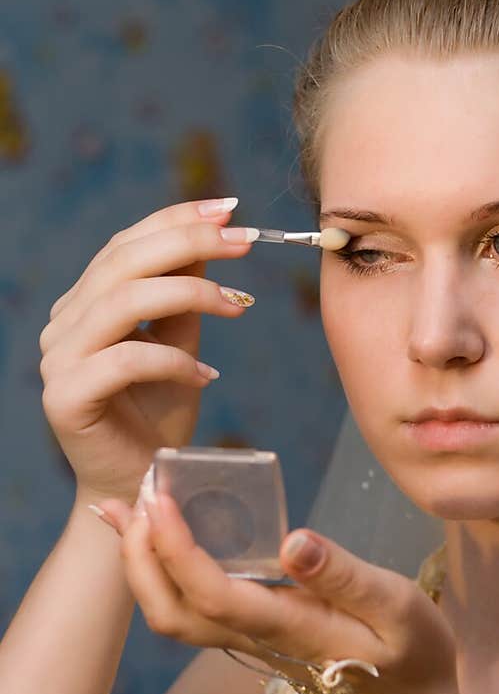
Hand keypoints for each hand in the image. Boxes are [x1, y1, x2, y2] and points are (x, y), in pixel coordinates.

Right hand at [39, 197, 257, 506]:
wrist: (141, 485)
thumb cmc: (159, 417)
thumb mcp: (181, 344)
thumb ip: (186, 295)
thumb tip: (212, 236)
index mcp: (85, 304)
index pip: (125, 244)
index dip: (176, 219)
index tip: (230, 208)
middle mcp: (64, 325)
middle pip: (123, 262)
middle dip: (189, 243)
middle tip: (245, 243)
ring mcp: (57, 359)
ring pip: (122, 302)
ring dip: (189, 294)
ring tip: (238, 304)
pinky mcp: (65, 397)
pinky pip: (124, 360)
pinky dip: (172, 361)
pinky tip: (208, 374)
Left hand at [95, 493, 463, 693]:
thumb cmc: (412, 650)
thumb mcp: (397, 606)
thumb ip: (345, 576)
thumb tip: (292, 541)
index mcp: (291, 630)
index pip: (214, 595)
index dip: (177, 549)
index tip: (161, 497)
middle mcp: (257, 641)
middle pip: (171, 613)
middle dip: (140, 556)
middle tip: (137, 490)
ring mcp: (248, 642)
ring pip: (170, 614)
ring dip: (138, 561)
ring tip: (122, 505)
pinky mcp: (249, 633)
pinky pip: (186, 606)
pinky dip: (157, 567)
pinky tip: (151, 532)